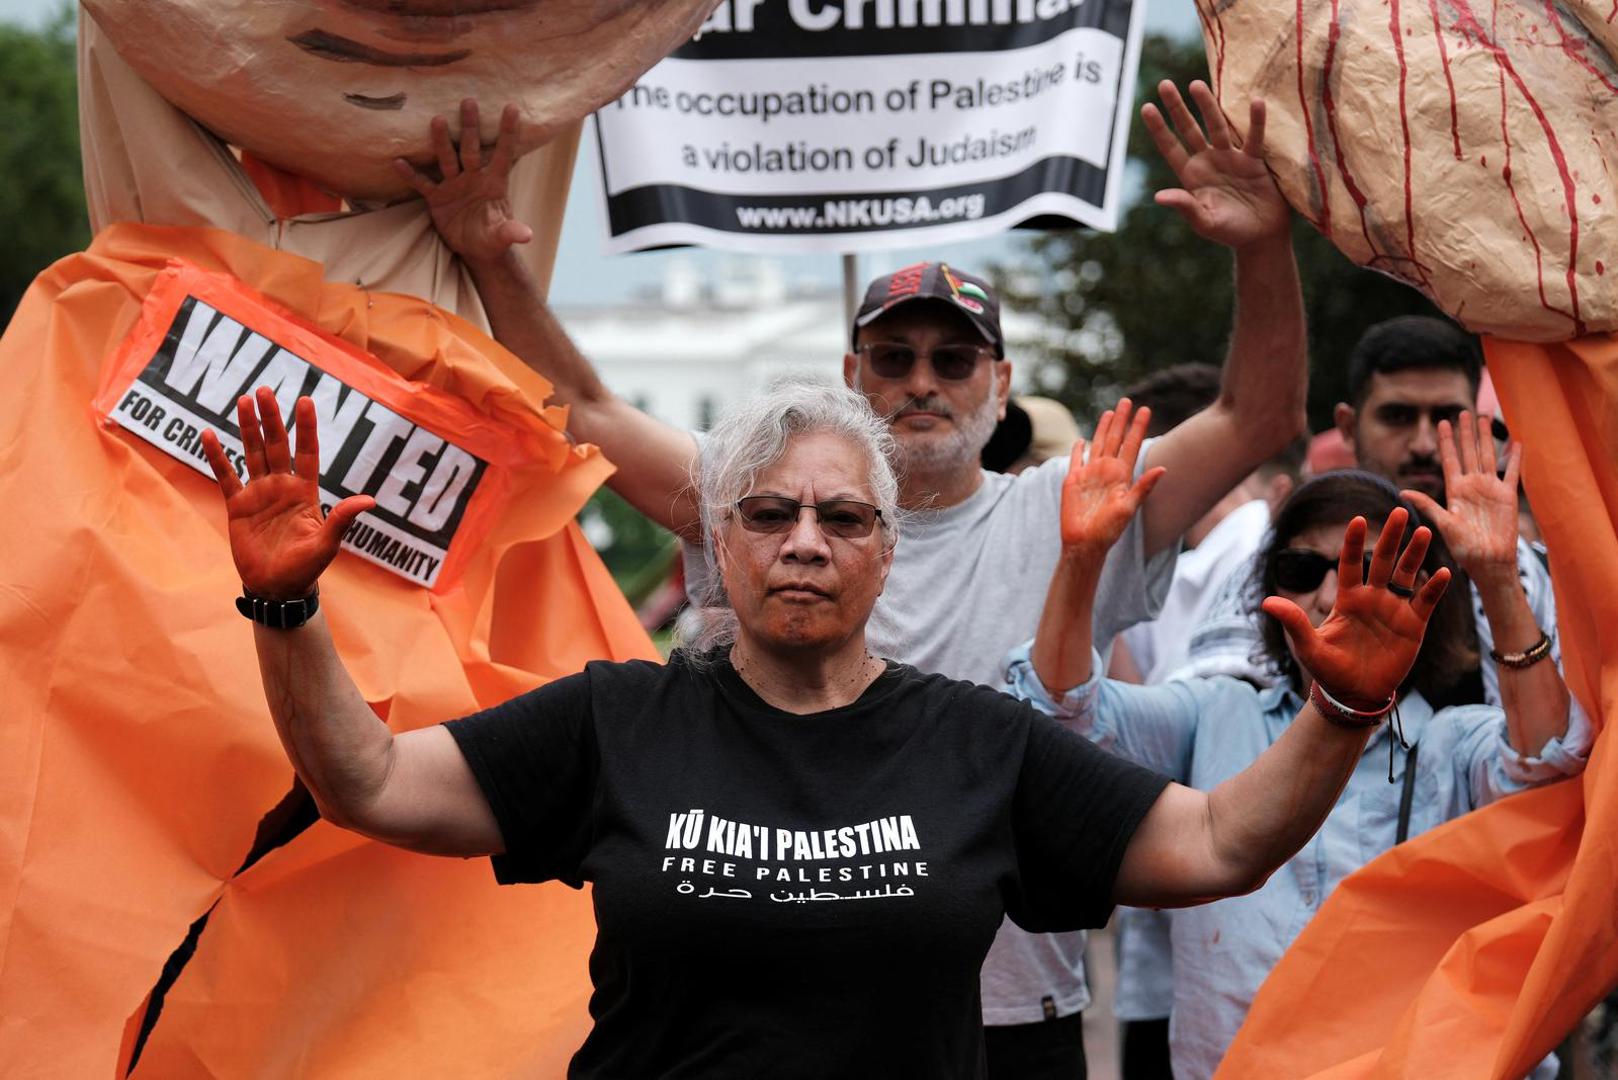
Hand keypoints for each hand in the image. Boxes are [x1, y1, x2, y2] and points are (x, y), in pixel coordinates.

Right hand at [201, 387, 374, 600]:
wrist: (276, 589)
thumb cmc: (305, 569)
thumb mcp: (326, 544)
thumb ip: (342, 520)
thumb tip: (369, 501)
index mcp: (306, 493)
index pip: (307, 453)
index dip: (306, 428)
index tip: (305, 400)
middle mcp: (283, 487)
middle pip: (277, 445)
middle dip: (271, 418)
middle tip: (265, 390)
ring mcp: (259, 494)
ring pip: (253, 453)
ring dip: (248, 428)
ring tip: (243, 400)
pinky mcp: (238, 506)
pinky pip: (226, 476)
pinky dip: (217, 457)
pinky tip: (208, 434)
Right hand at [393, 99, 533, 264]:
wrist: (474, 250)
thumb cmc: (492, 239)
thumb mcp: (501, 237)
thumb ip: (510, 232)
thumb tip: (526, 235)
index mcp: (494, 183)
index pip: (503, 154)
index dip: (508, 133)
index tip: (513, 107)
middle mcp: (474, 178)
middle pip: (471, 148)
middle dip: (470, 127)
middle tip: (469, 102)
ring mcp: (454, 185)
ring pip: (447, 158)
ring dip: (442, 141)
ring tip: (438, 120)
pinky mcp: (437, 197)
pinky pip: (423, 183)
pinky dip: (411, 175)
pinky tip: (399, 162)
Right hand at [1060, 398, 1166, 555]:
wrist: (1085, 542)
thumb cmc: (1109, 529)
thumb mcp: (1129, 507)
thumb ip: (1144, 487)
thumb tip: (1162, 468)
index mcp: (1122, 475)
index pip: (1131, 444)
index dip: (1138, 427)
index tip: (1145, 409)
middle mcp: (1107, 471)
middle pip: (1115, 439)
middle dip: (1121, 420)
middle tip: (1127, 400)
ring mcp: (1090, 474)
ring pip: (1098, 444)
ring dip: (1103, 428)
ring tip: (1109, 412)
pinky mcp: (1073, 480)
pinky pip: (1076, 460)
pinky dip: (1078, 449)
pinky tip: (1081, 439)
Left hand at [1142, 81, 1289, 249]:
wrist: (1261, 236)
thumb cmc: (1229, 231)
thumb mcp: (1204, 221)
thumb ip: (1185, 206)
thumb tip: (1158, 196)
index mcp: (1191, 176)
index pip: (1170, 147)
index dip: (1158, 129)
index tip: (1146, 107)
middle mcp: (1208, 161)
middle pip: (1189, 129)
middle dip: (1177, 108)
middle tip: (1164, 84)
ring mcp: (1230, 158)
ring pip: (1217, 126)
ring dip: (1208, 106)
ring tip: (1196, 85)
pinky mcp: (1253, 160)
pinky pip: (1254, 137)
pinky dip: (1256, 121)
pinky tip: (1255, 102)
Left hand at [1262, 509, 1450, 707]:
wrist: (1355, 694)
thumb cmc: (1329, 670)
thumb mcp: (1309, 646)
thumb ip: (1293, 622)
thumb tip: (1266, 602)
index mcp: (1347, 599)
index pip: (1349, 563)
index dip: (1353, 542)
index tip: (1357, 519)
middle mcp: (1372, 598)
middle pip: (1382, 561)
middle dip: (1391, 537)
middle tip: (1400, 510)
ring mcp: (1394, 609)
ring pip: (1406, 575)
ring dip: (1415, 555)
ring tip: (1425, 532)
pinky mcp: (1414, 625)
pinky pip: (1426, 601)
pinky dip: (1434, 587)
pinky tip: (1444, 572)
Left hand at [1402, 412, 1520, 583]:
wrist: (1489, 560)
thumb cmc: (1463, 547)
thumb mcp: (1443, 524)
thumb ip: (1427, 505)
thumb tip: (1402, 492)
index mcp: (1454, 491)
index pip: (1449, 459)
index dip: (1446, 441)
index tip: (1442, 421)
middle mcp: (1471, 486)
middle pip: (1468, 452)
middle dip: (1465, 432)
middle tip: (1463, 411)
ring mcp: (1490, 489)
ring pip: (1487, 456)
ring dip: (1486, 438)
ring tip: (1484, 418)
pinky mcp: (1507, 495)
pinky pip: (1511, 472)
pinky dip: (1514, 457)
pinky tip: (1516, 442)